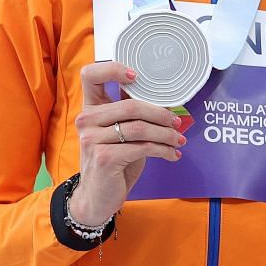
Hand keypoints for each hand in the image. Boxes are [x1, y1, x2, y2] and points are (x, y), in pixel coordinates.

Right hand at [71, 60, 185, 226]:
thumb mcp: (121, 135)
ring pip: (140, 128)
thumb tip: (165, 103)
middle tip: (177, 124)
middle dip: (161, 114)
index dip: (113, 69)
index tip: (137, 76)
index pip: (90, 76)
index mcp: (90, 109)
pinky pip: (143, 147)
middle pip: (131, 105)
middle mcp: (86, 121)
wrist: (98, 197)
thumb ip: (132, 116)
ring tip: (179, 141)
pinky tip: (172, 155)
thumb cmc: (113, 162)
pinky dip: (163, 150)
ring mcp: (92, 139)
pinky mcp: (104, 157)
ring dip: (166, 135)